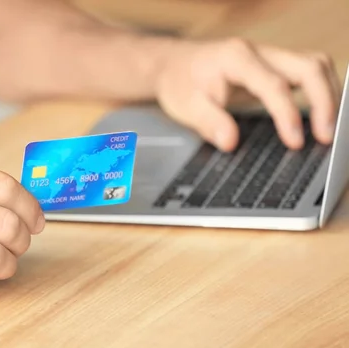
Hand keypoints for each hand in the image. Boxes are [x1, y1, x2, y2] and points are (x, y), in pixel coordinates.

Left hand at [154, 38, 340, 151]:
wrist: (172, 64)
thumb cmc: (179, 82)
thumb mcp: (184, 106)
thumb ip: (209, 123)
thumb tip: (230, 143)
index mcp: (236, 58)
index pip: (273, 85)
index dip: (288, 115)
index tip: (296, 142)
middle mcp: (258, 52)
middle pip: (308, 66)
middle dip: (324, 101)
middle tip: (324, 137)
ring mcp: (269, 56)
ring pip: (314, 65)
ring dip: (327, 95)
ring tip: (326, 130)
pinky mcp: (273, 66)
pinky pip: (307, 73)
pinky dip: (319, 92)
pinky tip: (318, 116)